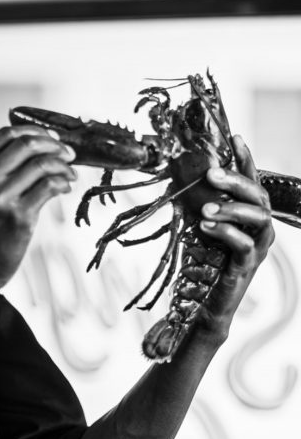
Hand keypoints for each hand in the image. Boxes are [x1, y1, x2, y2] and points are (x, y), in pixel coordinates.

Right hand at [0, 125, 76, 293]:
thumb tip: (24, 150)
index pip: (5, 135)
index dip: (33, 131)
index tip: (49, 138)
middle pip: (26, 144)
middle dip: (53, 144)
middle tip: (67, 153)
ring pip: (42, 163)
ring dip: (63, 164)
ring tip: (70, 172)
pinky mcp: (18, 217)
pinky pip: (49, 186)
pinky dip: (63, 181)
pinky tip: (65, 186)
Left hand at [192, 135, 274, 342]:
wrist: (206, 302)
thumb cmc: (204, 260)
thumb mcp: (200, 224)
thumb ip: (198, 201)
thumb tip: (179, 173)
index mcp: (249, 214)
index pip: (252, 180)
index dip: (246, 158)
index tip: (235, 136)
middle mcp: (259, 228)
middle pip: (259, 196)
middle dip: (237, 181)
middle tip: (211, 174)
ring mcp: (256, 247)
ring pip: (259, 219)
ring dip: (232, 208)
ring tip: (206, 208)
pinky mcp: (246, 266)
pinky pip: (244, 245)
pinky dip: (226, 232)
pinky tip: (207, 226)